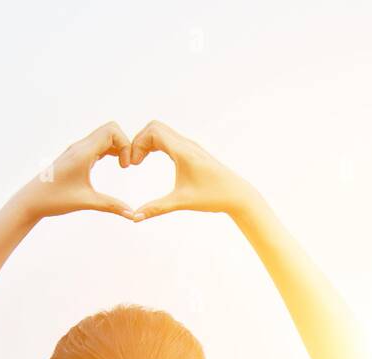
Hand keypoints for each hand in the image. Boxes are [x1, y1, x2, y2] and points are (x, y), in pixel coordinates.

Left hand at [15, 122, 136, 220]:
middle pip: (110, 130)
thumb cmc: (54, 199)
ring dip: (118, 147)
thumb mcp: (86, 202)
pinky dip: (110, 151)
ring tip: (123, 166)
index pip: (111, 131)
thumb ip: (112, 206)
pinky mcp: (76, 156)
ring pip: (104, 137)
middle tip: (127, 165)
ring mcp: (77, 150)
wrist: (32, 200)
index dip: (125, 144)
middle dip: (125, 144)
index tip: (126, 166)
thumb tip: (133, 215)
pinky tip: (114, 165)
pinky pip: (98, 145)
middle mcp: (80, 147)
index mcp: (82, 153)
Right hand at [127, 120, 258, 220]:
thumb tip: (134, 217)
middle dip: (139, 141)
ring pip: (162, 131)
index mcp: (183, 152)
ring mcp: (190, 145)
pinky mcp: (192, 151)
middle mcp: (187, 144)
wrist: (237, 194)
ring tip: (139, 161)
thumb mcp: (182, 202)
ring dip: (147, 142)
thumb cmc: (213, 197)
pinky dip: (156, 144)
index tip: (133, 164)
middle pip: (154, 127)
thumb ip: (156, 208)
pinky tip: (151, 159)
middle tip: (133, 162)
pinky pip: (169, 138)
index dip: (137, 144)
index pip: (153, 132)